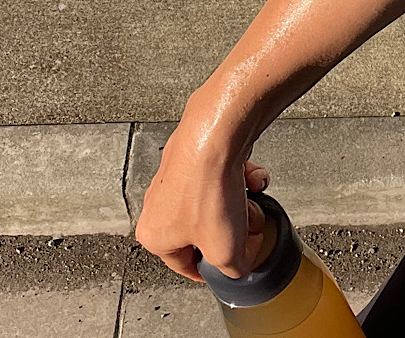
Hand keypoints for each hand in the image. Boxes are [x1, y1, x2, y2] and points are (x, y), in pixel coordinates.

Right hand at [133, 96, 272, 282]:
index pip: (186, 265)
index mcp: (154, 235)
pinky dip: (242, 176)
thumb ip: (233, 269)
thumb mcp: (226, 251)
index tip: (230, 265)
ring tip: (249, 197)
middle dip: (234, 230)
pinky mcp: (197, 154)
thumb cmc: (207, 188)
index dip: (215, 268)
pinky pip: (225, 175)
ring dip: (241, 202)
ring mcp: (178, 176)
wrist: (217, 136)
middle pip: (207, 231)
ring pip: (218, 202)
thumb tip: (239, 264)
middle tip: (247, 225)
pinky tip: (249, 175)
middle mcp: (160, 203)